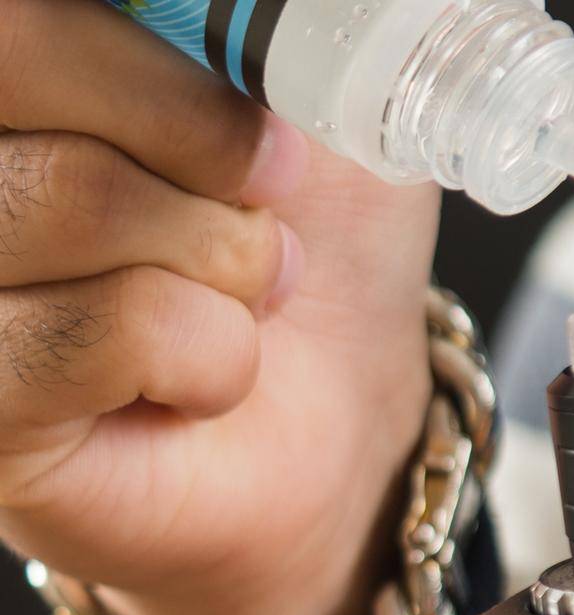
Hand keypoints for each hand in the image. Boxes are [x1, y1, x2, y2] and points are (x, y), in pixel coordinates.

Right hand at [0, 0, 438, 614]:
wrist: (343, 418)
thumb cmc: (313, 240)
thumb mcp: (300, 81)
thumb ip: (232, 11)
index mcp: (18, 69)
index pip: (26, 17)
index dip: (143, 46)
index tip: (252, 94)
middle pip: (14, 57)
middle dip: (193, 127)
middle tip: (272, 192)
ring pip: (72, 198)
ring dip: (221, 255)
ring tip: (249, 294)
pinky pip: (104, 331)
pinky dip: (210, 354)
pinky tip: (205, 381)